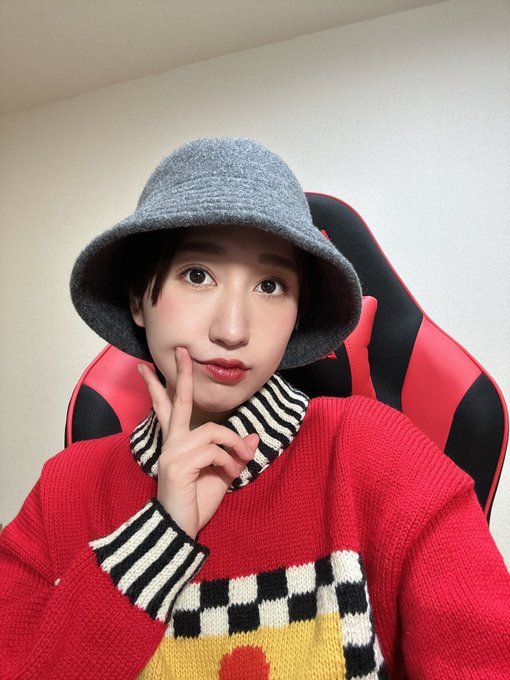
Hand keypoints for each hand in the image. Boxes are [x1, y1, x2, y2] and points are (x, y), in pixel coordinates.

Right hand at [137, 347, 257, 539]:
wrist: (180, 531)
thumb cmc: (197, 502)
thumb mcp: (222, 473)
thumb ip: (233, 453)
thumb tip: (254, 438)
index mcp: (177, 443)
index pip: (169, 408)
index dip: (161, 385)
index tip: (148, 366)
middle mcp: (171, 443)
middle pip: (179, 401)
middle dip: (182, 374)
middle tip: (182, 350)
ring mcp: (173, 453)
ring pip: (213, 432)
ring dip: (233, 446)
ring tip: (239, 463)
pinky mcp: (178, 466)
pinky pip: (214, 452)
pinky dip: (229, 463)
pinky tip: (228, 475)